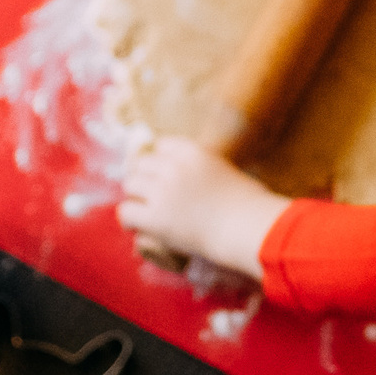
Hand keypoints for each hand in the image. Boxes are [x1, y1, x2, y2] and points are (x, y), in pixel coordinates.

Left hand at [117, 137, 288, 283]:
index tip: (164, 176)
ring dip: (136, 197)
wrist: (248, 228)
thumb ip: (203, 170)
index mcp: (193, 151)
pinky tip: (139, 227)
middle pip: (142, 164)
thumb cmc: (249, 205)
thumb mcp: (225, 172)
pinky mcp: (155, 217)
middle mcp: (173, 167)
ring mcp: (162, 191)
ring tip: (145, 211)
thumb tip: (192, 182)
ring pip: (130, 185)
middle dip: (146, 179)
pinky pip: (126, 212)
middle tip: (152, 195)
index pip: (161, 146)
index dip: (161, 162)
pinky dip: (130, 220)